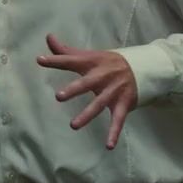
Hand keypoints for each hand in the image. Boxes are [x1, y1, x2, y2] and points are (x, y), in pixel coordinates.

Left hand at [36, 34, 137, 149]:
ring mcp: (113, 91)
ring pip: (99, 104)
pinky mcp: (123, 104)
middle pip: (86, 83)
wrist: (143, 68)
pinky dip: (114, 132)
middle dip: (74, 90)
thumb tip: (48, 37)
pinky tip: (109, 145)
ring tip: (73, 126)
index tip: (39, 60)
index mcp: (91, 63)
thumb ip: (66, 51)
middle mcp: (102, 76)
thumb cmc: (108, 63)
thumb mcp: (89, 55)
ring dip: (87, 115)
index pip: (70, 60)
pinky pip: (118, 120)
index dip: (55, 60)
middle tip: (58, 97)